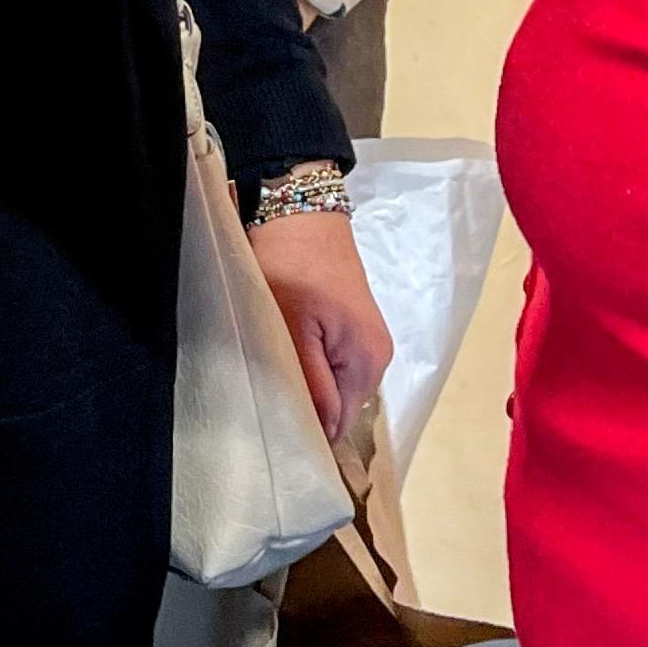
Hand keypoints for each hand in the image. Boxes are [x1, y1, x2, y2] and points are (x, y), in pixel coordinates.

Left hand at [248, 207, 393, 439]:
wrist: (301, 213)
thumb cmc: (291, 268)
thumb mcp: (292, 329)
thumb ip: (313, 384)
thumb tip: (327, 433)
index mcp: (368, 361)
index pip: (340, 425)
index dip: (308, 430)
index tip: (274, 422)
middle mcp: (378, 357)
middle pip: (340, 406)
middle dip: (307, 405)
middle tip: (269, 389)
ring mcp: (370, 341)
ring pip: (335, 385)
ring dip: (308, 383)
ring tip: (276, 366)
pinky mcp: (357, 327)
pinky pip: (335, 364)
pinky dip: (313, 364)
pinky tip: (291, 350)